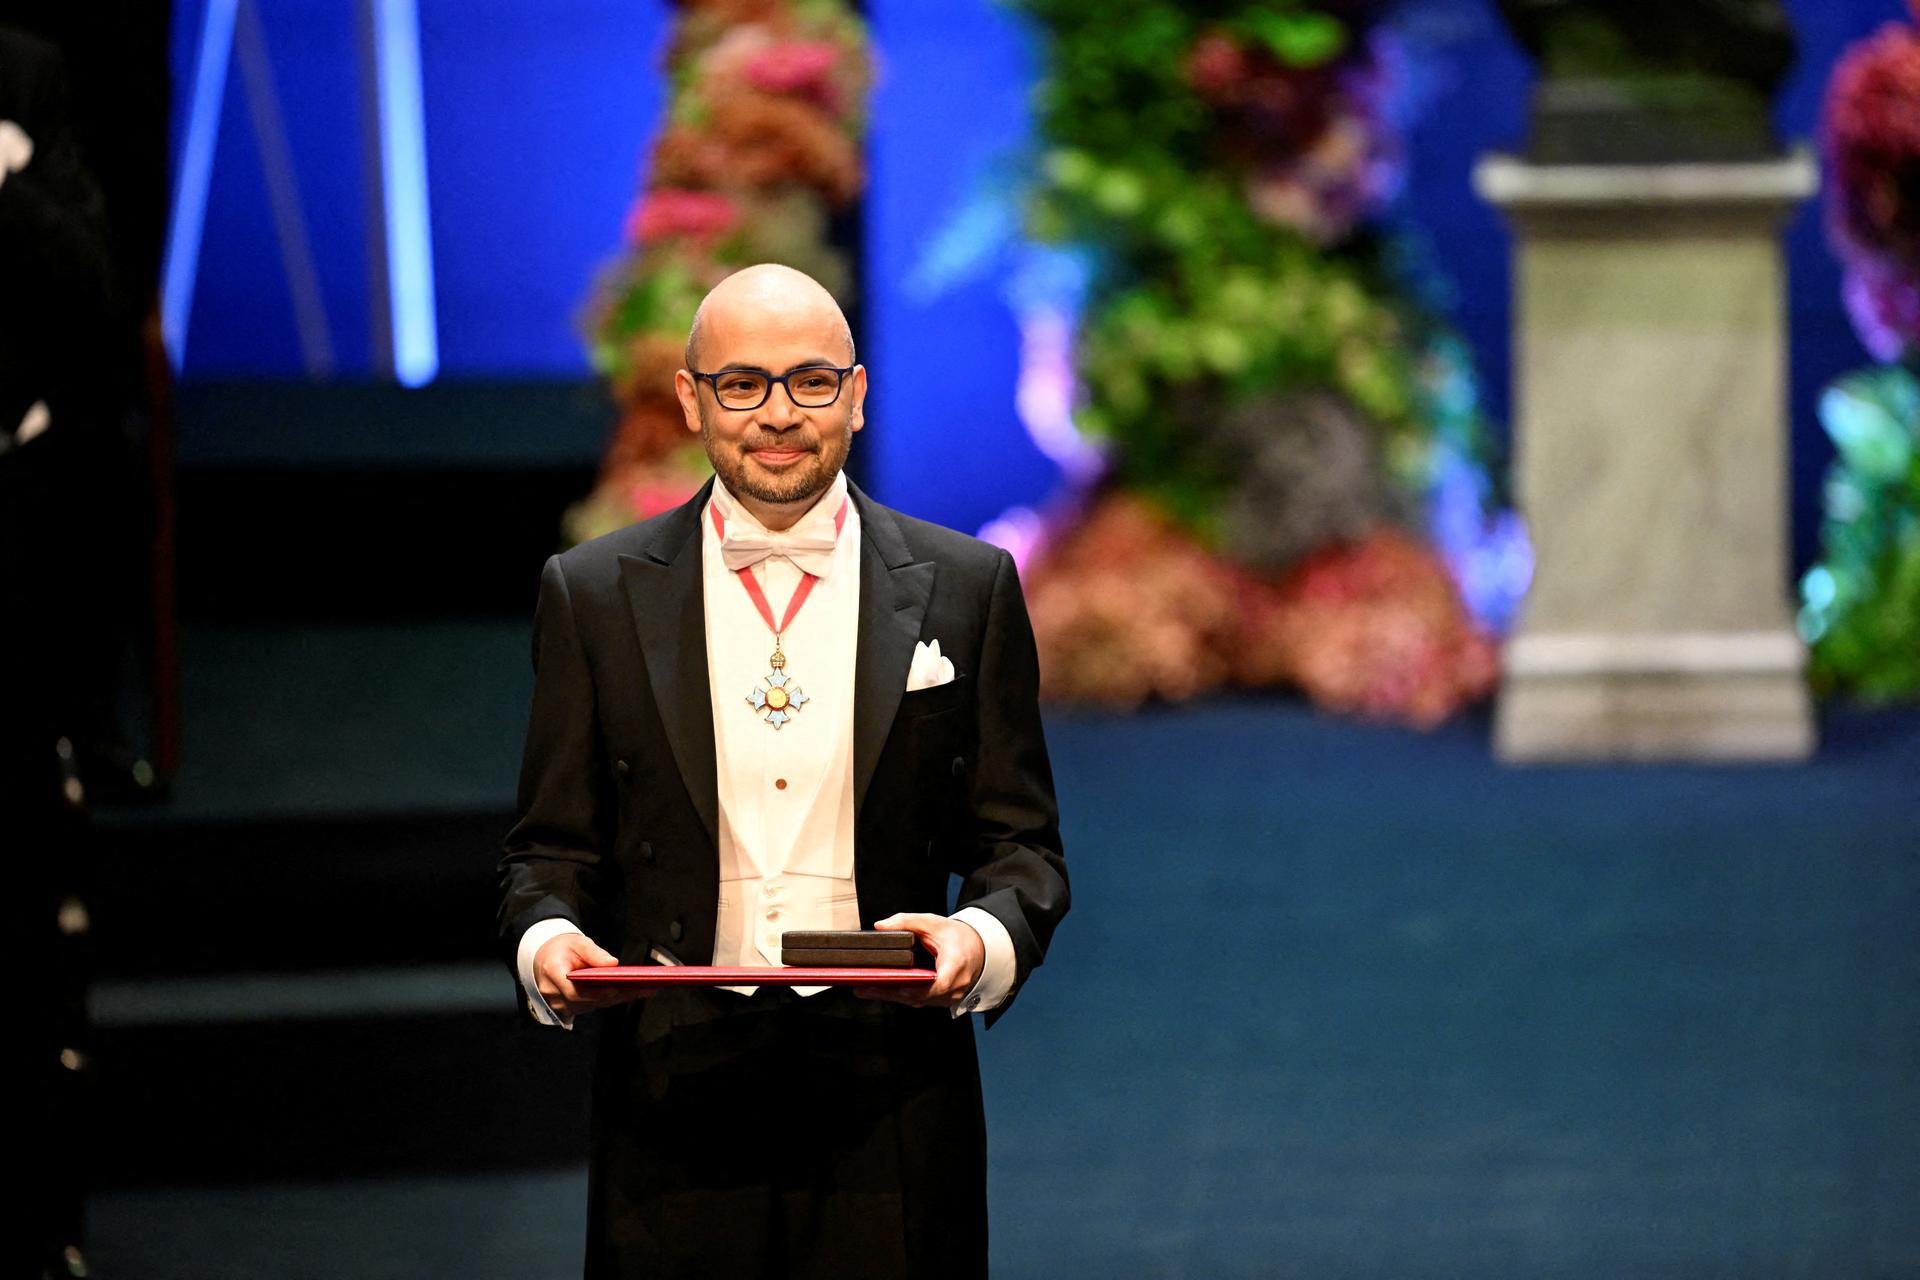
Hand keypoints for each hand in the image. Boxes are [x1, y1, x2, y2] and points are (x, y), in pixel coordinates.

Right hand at [533, 932, 642, 1017]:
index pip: (574, 990)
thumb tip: (613, 964)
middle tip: (642, 989)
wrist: (546, 957)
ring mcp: (558, 1003)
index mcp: (552, 972)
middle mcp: (553, 992)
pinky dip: (609, 1000)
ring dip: (615, 999)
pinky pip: (591, 1006)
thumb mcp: (578, 942)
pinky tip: (628, 993)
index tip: (616, 988)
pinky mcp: (568, 1008)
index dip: (596, 993)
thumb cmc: (562, 948)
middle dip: (615, 996)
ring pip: (591, 1006)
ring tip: (642, 990)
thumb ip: (594, 953)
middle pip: (587, 1001)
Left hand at [857, 913, 983, 1008]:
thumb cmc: (958, 938)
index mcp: (957, 965)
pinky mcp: (940, 1001)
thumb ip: (907, 921)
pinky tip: (879, 989)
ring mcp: (948, 998)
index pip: (940, 983)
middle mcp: (954, 987)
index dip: (919, 987)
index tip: (899, 984)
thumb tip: (881, 926)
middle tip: (864, 985)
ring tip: (863, 987)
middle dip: (891, 991)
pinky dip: (898, 995)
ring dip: (890, 995)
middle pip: (920, 996)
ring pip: (916, 1001)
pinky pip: (918, 1001)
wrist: (977, 951)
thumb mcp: (934, 923)